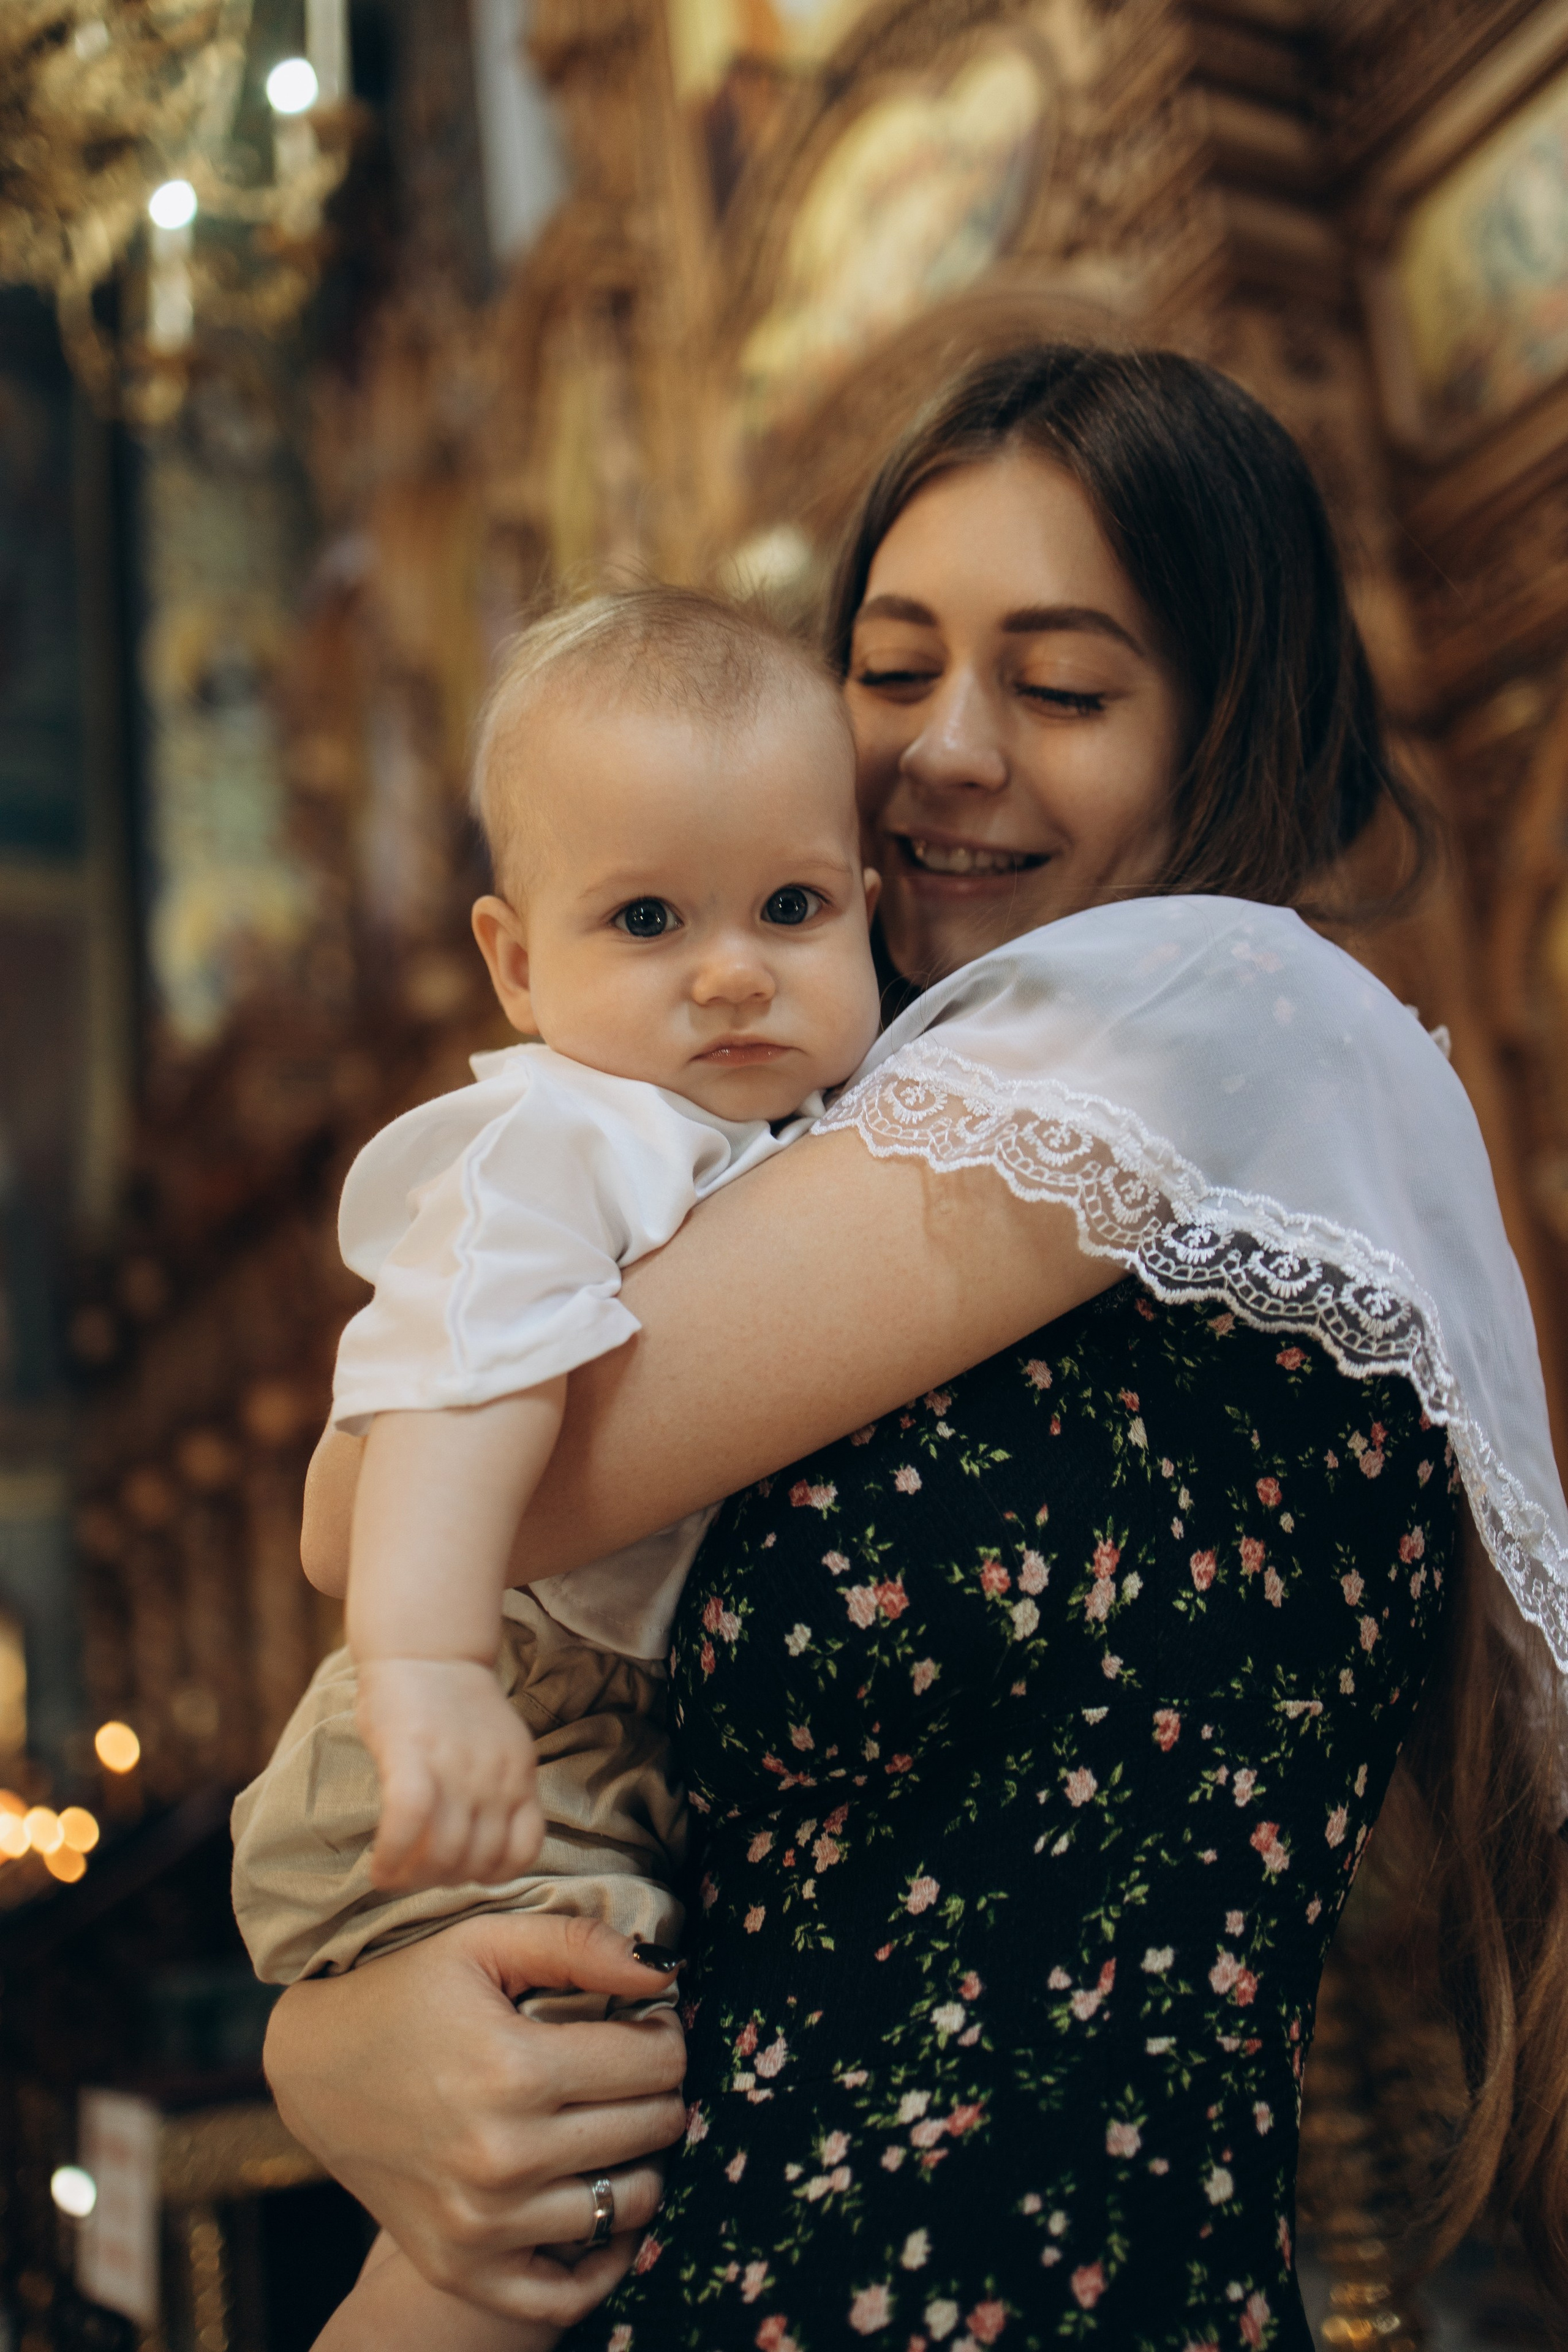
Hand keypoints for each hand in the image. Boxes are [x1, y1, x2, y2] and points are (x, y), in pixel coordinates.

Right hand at [264, 1915, 686, 2324]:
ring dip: (641, 2162)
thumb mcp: (484, 1941)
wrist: (314, 2068)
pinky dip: (603, 2258)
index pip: (656, 2062)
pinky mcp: (460, 2266)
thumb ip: (580, 1946)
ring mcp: (481, 2224)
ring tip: (615, 2126)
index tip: (646, 2022)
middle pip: (651, 2129)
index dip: (665, 2033)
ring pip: (627, 2205)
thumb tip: (664, 1974)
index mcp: (514, 2069)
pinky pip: (567, 2293)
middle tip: (631, 2069)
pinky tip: (602, 2208)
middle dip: (659, 2091)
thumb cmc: (406, 1994)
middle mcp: (502, 2157)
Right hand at [356, 1658, 545, 1890]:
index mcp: (520, 1773)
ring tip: (395, 1872)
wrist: (427, 1648)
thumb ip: (498, 1788)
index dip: (491, 1874)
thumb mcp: (498, 1746)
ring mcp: (457, 1769)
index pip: (523, 1851)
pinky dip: (392, 1858)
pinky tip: (379, 1867)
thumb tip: (479, 1841)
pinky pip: (408, 1827)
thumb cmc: (452, 1703)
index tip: (461, 1869)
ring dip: (416, 1878)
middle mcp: (496, 1777)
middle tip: (416, 1872)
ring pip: (446, 1856)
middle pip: (479, 1863)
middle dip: (445, 1880)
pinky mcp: (413, 1758)